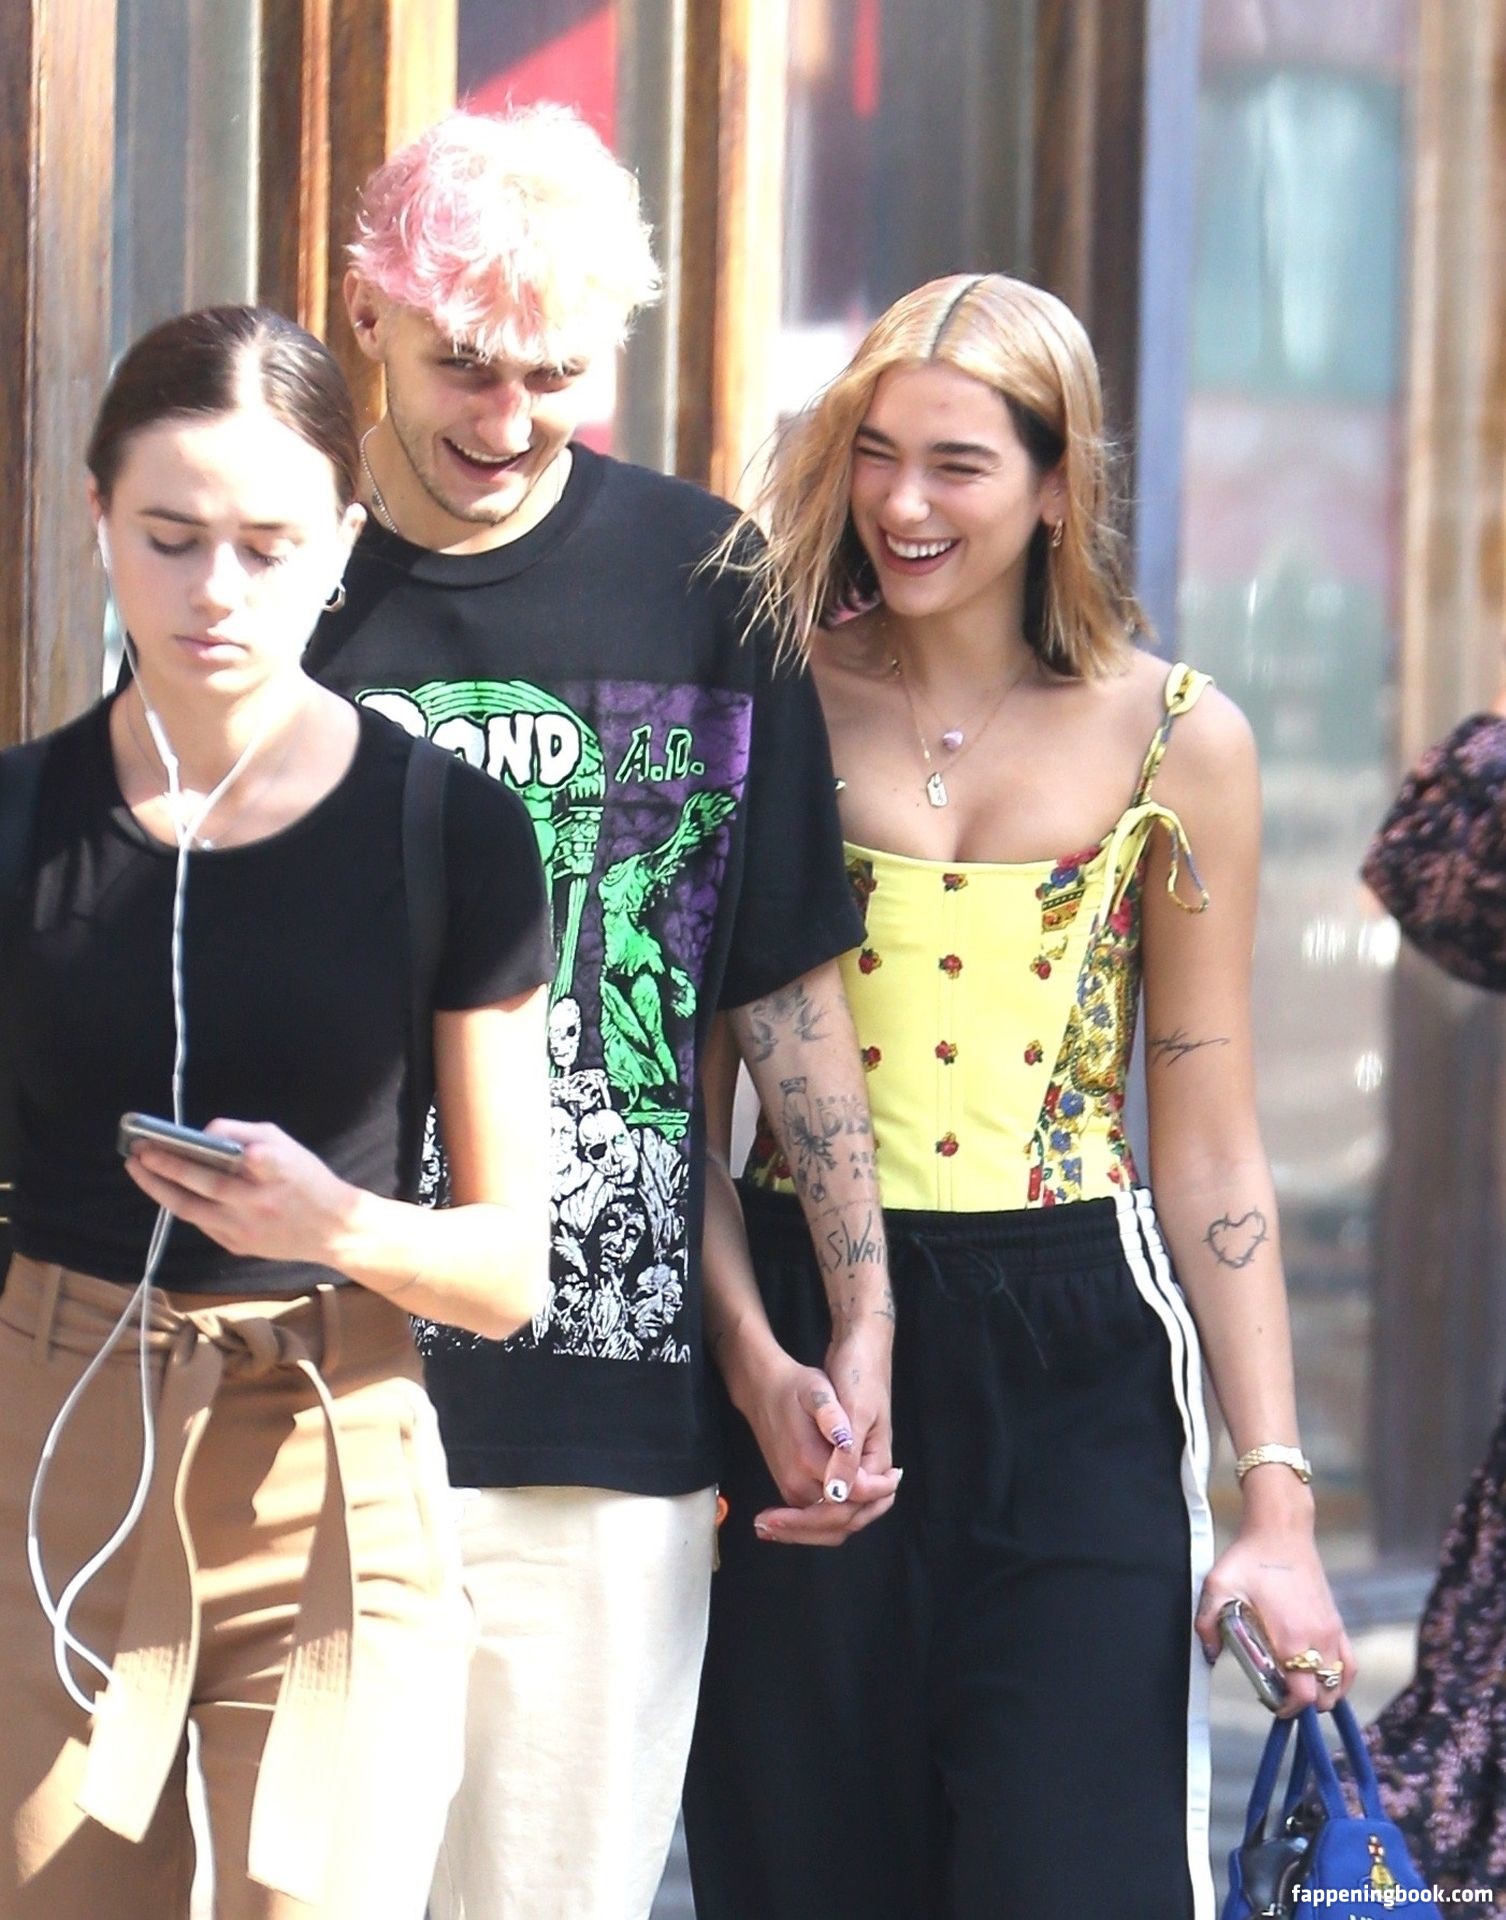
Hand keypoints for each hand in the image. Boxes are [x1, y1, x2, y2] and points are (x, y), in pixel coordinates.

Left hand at [123, 1118, 355, 1266]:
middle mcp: (260, 1202)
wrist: (333, 1230)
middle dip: (168, 1166)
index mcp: (279, 1172)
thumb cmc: (308, 1180)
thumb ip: (248, 1135)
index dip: (225, 1147)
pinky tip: (166, 1189)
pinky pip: (203, 1222)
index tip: (192, 1137)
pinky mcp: (238, 1246)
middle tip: (140, 1151)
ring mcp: (247, 1229)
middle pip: (207, 1185)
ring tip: (139, 1168)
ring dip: (160, 1189)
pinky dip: (182, 1203)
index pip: (254, 1158)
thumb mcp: (289, 1147)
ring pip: (193, 1209)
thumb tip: (204, 1134)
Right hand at [725, 1340, 899, 1546]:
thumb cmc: (794, 1388)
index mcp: (807, 1460)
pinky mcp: (791, 1495)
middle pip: (844, 1520)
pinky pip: (820, 1525)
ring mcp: (792, 1493)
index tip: (895, 1474)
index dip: (879, 1489)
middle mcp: (797, 1484)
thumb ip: (832, 1417)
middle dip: (872, 1508)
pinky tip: (861, 1502)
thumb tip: (846, 1443)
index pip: (854, 1493)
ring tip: (882, 1495)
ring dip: (860, 1517)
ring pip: (832, 1529)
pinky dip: (843, 1521)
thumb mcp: (817, 1390)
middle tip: (891, 1486)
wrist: (763, 1393)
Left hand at [1196, 1516, 1355, 1716]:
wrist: (1281, 1531)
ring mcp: (1332, 1632)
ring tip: (1298, 1687)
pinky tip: (1325, 1678)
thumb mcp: (1218, 1586)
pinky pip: (1349, 1664)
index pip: (1302, 1695)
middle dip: (1303, 1704)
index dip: (1288, 1709)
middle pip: (1323, 1695)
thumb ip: (1208, 1623)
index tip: (1272, 1705)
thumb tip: (1209, 1654)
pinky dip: (1341, 1678)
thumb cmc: (1250, 1558)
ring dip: (1322, 1693)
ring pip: (1339, 1683)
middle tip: (1280, 1693)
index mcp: (1291, 1638)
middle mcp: (1318, 1639)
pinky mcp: (1336, 1622)